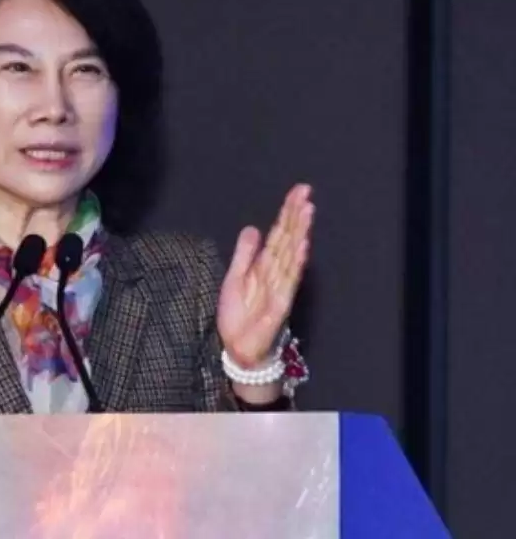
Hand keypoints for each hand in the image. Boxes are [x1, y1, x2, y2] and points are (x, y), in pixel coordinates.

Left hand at [217, 183, 313, 368]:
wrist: (238, 349)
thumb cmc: (239, 316)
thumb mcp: (235, 278)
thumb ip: (244, 254)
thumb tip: (253, 227)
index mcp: (265, 266)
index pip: (279, 234)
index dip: (287, 213)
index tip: (298, 191)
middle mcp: (276, 273)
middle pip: (287, 239)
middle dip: (296, 216)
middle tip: (305, 191)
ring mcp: (280, 287)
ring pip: (291, 255)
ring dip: (300, 232)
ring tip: (307, 211)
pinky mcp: (279, 304)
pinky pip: (289, 280)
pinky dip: (296, 262)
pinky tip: (302, 245)